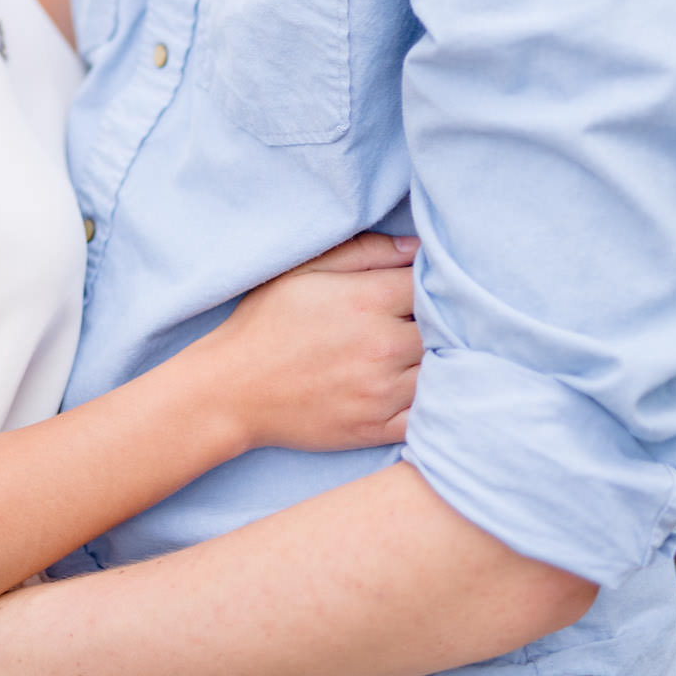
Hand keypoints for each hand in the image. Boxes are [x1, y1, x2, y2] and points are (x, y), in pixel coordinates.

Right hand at [209, 232, 422, 453]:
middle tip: (426, 317)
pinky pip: (430, 415)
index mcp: (365, 302)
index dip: (432, 281)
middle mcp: (381, 348)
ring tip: (425, 349)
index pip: (429, 284)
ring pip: (442, 371)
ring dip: (440, 359)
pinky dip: (435, 401)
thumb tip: (415, 247)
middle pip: (443, 328)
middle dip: (439, 320)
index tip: (425, 284)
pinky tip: (423, 386)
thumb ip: (363, 252)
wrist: (233, 390)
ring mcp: (382, 393)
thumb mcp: (303, 271)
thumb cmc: (265, 322)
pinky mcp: (378, 428)